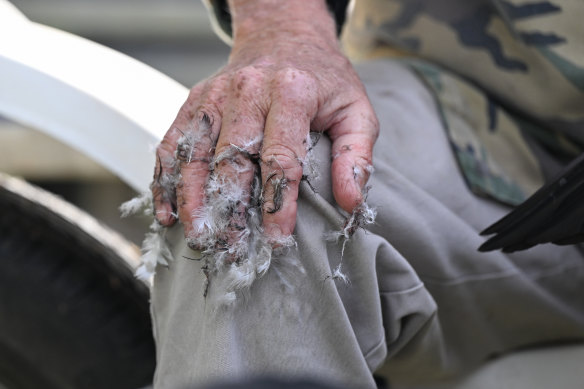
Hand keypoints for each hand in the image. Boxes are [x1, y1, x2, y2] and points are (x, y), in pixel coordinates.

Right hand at [151, 0, 378, 251]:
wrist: (283, 35)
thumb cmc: (322, 80)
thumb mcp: (355, 109)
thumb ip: (357, 155)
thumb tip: (350, 203)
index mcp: (292, 92)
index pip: (281, 156)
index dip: (277, 202)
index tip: (276, 238)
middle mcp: (247, 90)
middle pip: (231, 158)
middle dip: (229, 208)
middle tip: (230, 248)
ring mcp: (214, 96)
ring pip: (194, 154)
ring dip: (192, 200)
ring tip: (199, 237)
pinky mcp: (194, 102)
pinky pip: (172, 143)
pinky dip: (165, 180)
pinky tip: (167, 212)